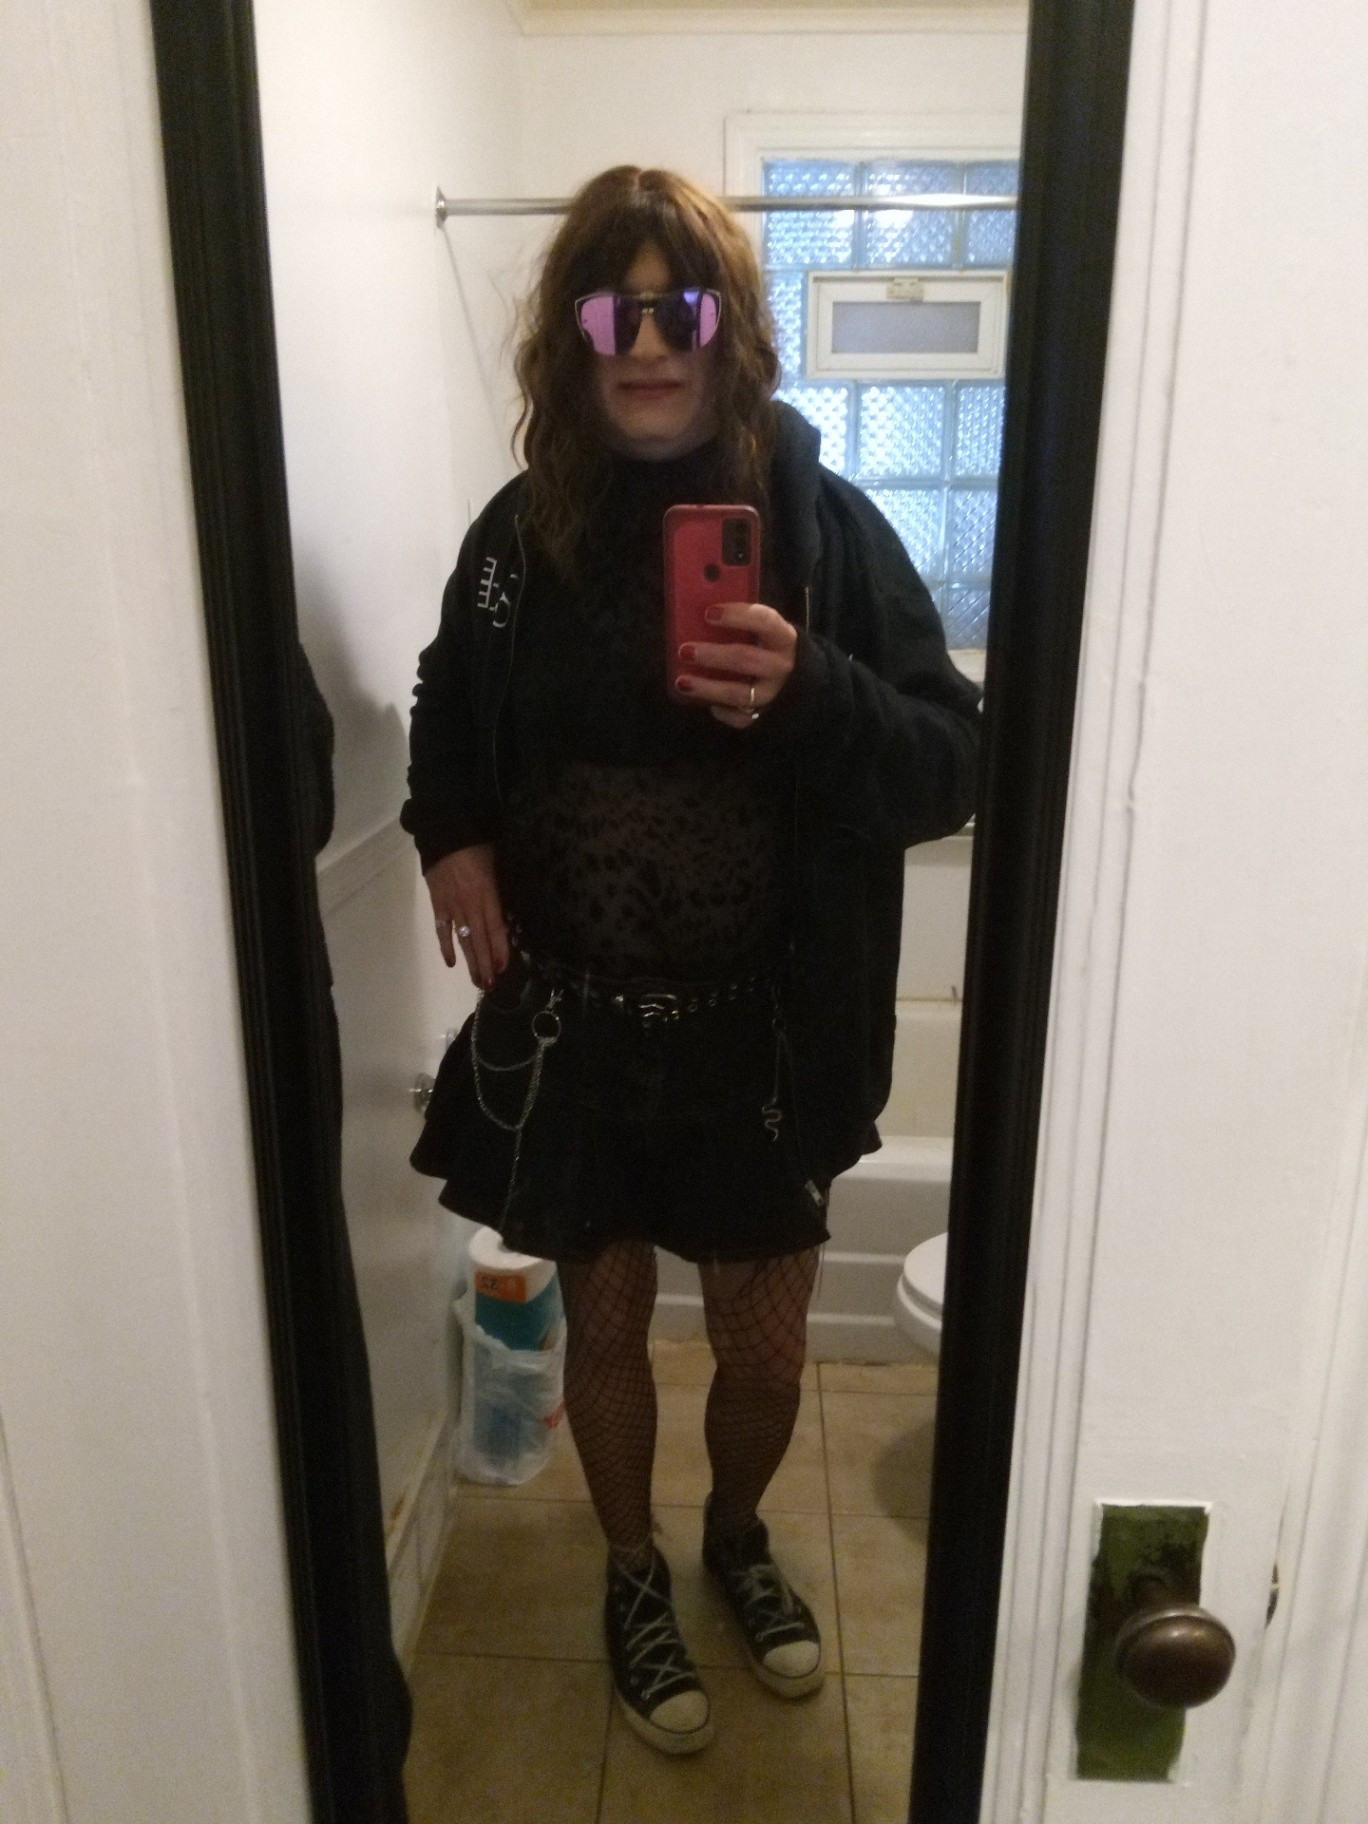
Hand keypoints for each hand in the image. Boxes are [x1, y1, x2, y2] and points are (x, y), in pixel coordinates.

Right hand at [424, 843, 508, 987]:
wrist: (445, 833)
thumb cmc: (476, 846)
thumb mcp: (496, 866)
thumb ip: (498, 891)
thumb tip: (503, 914)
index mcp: (487, 895)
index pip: (496, 928)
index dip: (500, 950)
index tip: (503, 968)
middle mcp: (471, 905)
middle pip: (480, 940)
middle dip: (486, 964)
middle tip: (490, 985)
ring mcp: (452, 907)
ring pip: (464, 939)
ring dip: (471, 961)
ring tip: (477, 981)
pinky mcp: (438, 904)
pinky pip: (442, 929)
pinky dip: (446, 946)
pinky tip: (451, 962)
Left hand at [674, 602, 797, 728]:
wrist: (793, 677)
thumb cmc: (766, 644)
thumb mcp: (761, 628)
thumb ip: (739, 619)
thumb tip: (700, 605)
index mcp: (783, 637)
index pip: (764, 621)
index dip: (737, 616)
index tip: (708, 613)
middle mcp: (781, 665)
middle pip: (747, 659)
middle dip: (714, 655)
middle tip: (684, 650)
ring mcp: (772, 692)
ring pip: (740, 693)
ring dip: (709, 688)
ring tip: (682, 682)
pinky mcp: (764, 713)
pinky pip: (742, 718)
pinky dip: (725, 713)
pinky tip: (710, 706)